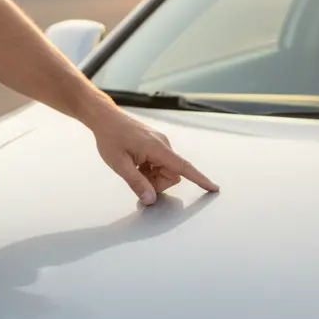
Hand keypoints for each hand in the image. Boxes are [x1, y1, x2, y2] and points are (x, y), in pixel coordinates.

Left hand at [90, 106, 219, 204]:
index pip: (183, 167)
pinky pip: (160, 163)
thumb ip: (136, 182)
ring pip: (166, 170)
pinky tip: (135, 162)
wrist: (105, 118)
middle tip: (136, 178)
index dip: (199, 179)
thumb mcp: (119, 164)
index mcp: (157, 148)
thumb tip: (150, 199)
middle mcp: (163, 144)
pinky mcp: (156, 144)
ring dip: (152, 175)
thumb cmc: (110, 138)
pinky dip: (150, 168)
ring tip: (133, 167)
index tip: (213, 188)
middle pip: (172, 174)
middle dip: (157, 182)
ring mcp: (160, 143)